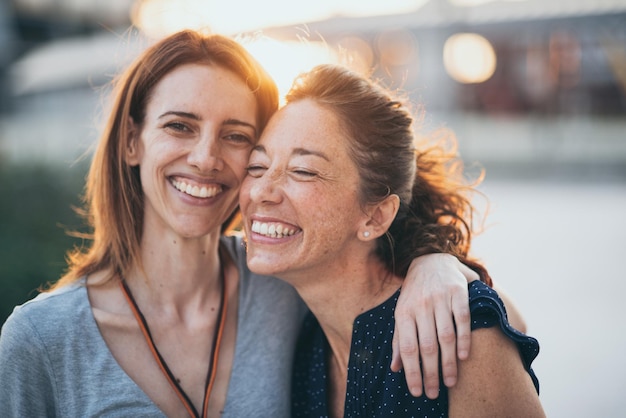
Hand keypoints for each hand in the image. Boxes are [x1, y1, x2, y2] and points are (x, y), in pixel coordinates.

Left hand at [391, 253, 477, 398]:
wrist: (431, 260)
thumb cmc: (414, 294)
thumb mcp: (402, 313)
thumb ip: (399, 340)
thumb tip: (395, 368)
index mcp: (404, 312)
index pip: (407, 347)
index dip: (411, 371)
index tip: (417, 391)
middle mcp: (421, 305)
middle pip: (426, 346)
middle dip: (430, 373)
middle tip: (435, 393)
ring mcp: (439, 298)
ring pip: (445, 335)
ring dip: (448, 362)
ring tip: (450, 382)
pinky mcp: (457, 292)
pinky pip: (462, 319)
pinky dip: (463, 339)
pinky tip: (463, 357)